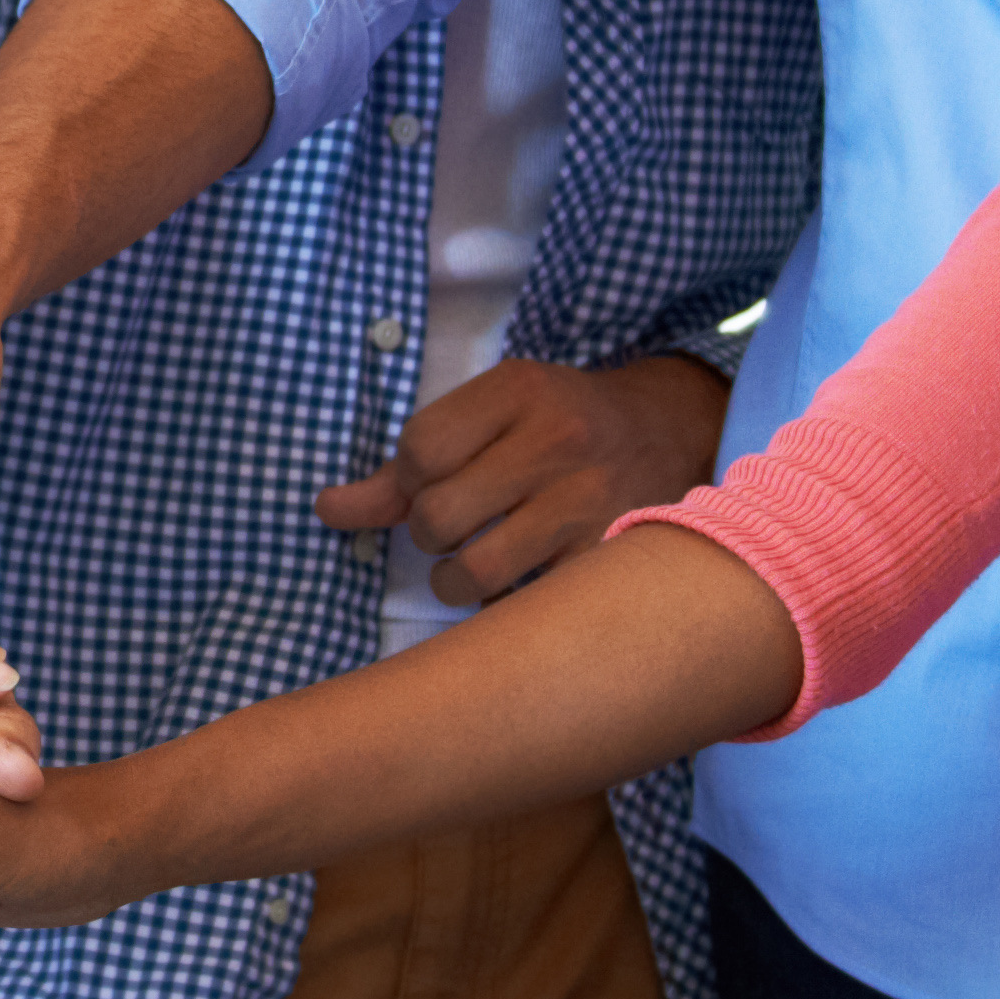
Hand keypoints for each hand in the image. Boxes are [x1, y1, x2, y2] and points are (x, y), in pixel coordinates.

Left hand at [309, 353, 734, 610]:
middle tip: (453, 527)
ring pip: (474, 570)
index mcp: (519, 391)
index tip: (430, 481)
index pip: (417, 450)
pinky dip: (503, 607)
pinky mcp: (611, 553)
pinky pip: (525, 604)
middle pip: (437, 515)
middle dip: (430, 533)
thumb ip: (405, 468)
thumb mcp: (490, 415)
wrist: (672, 429)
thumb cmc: (558, 423)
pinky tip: (516, 586)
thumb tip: (327, 510)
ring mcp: (588, 500)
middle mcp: (556, 440)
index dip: (408, 480)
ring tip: (473, 565)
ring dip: (456, 580)